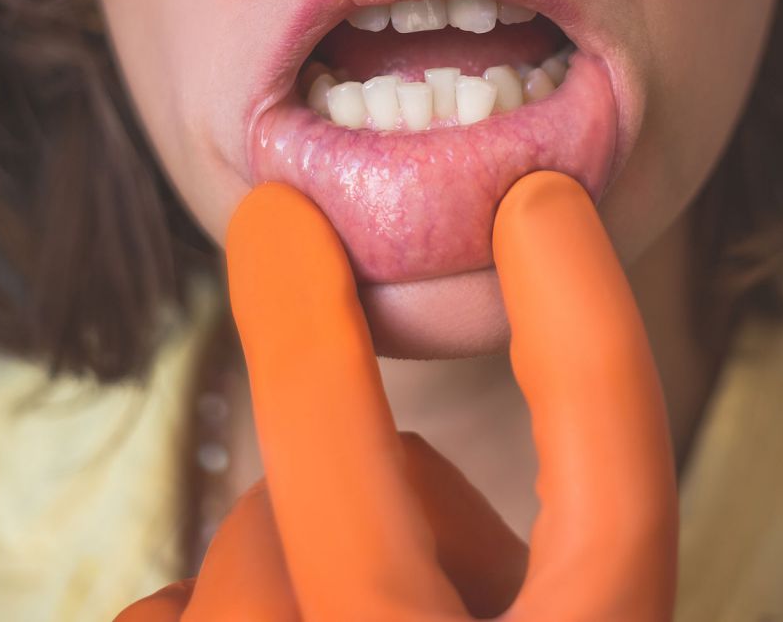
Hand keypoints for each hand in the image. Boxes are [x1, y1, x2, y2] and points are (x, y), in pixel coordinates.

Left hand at [115, 171, 677, 620]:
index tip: (541, 201)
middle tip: (271, 216)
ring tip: (329, 614)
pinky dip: (202, 610)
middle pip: (364, 491)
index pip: (615, 492)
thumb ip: (489, 574)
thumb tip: (401, 471)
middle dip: (311, 341)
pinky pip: (166, 614)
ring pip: (250, 554)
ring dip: (279, 553)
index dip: (587, 329)